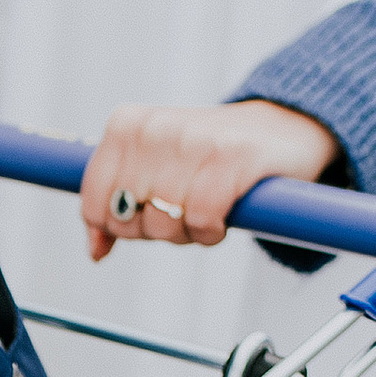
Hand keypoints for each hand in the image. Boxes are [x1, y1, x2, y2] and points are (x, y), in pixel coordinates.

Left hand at [79, 100, 338, 264]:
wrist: (281, 129)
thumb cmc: (210, 157)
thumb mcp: (153, 170)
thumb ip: (115, 205)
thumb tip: (95, 251)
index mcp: (127, 125)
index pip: (94, 203)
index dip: (119, 226)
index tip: (147, 214)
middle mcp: (155, 127)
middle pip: (128, 219)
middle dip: (156, 230)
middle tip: (184, 210)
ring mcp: (193, 139)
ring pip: (163, 223)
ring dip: (187, 233)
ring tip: (206, 209)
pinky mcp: (232, 157)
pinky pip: (201, 220)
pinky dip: (211, 231)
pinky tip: (223, 217)